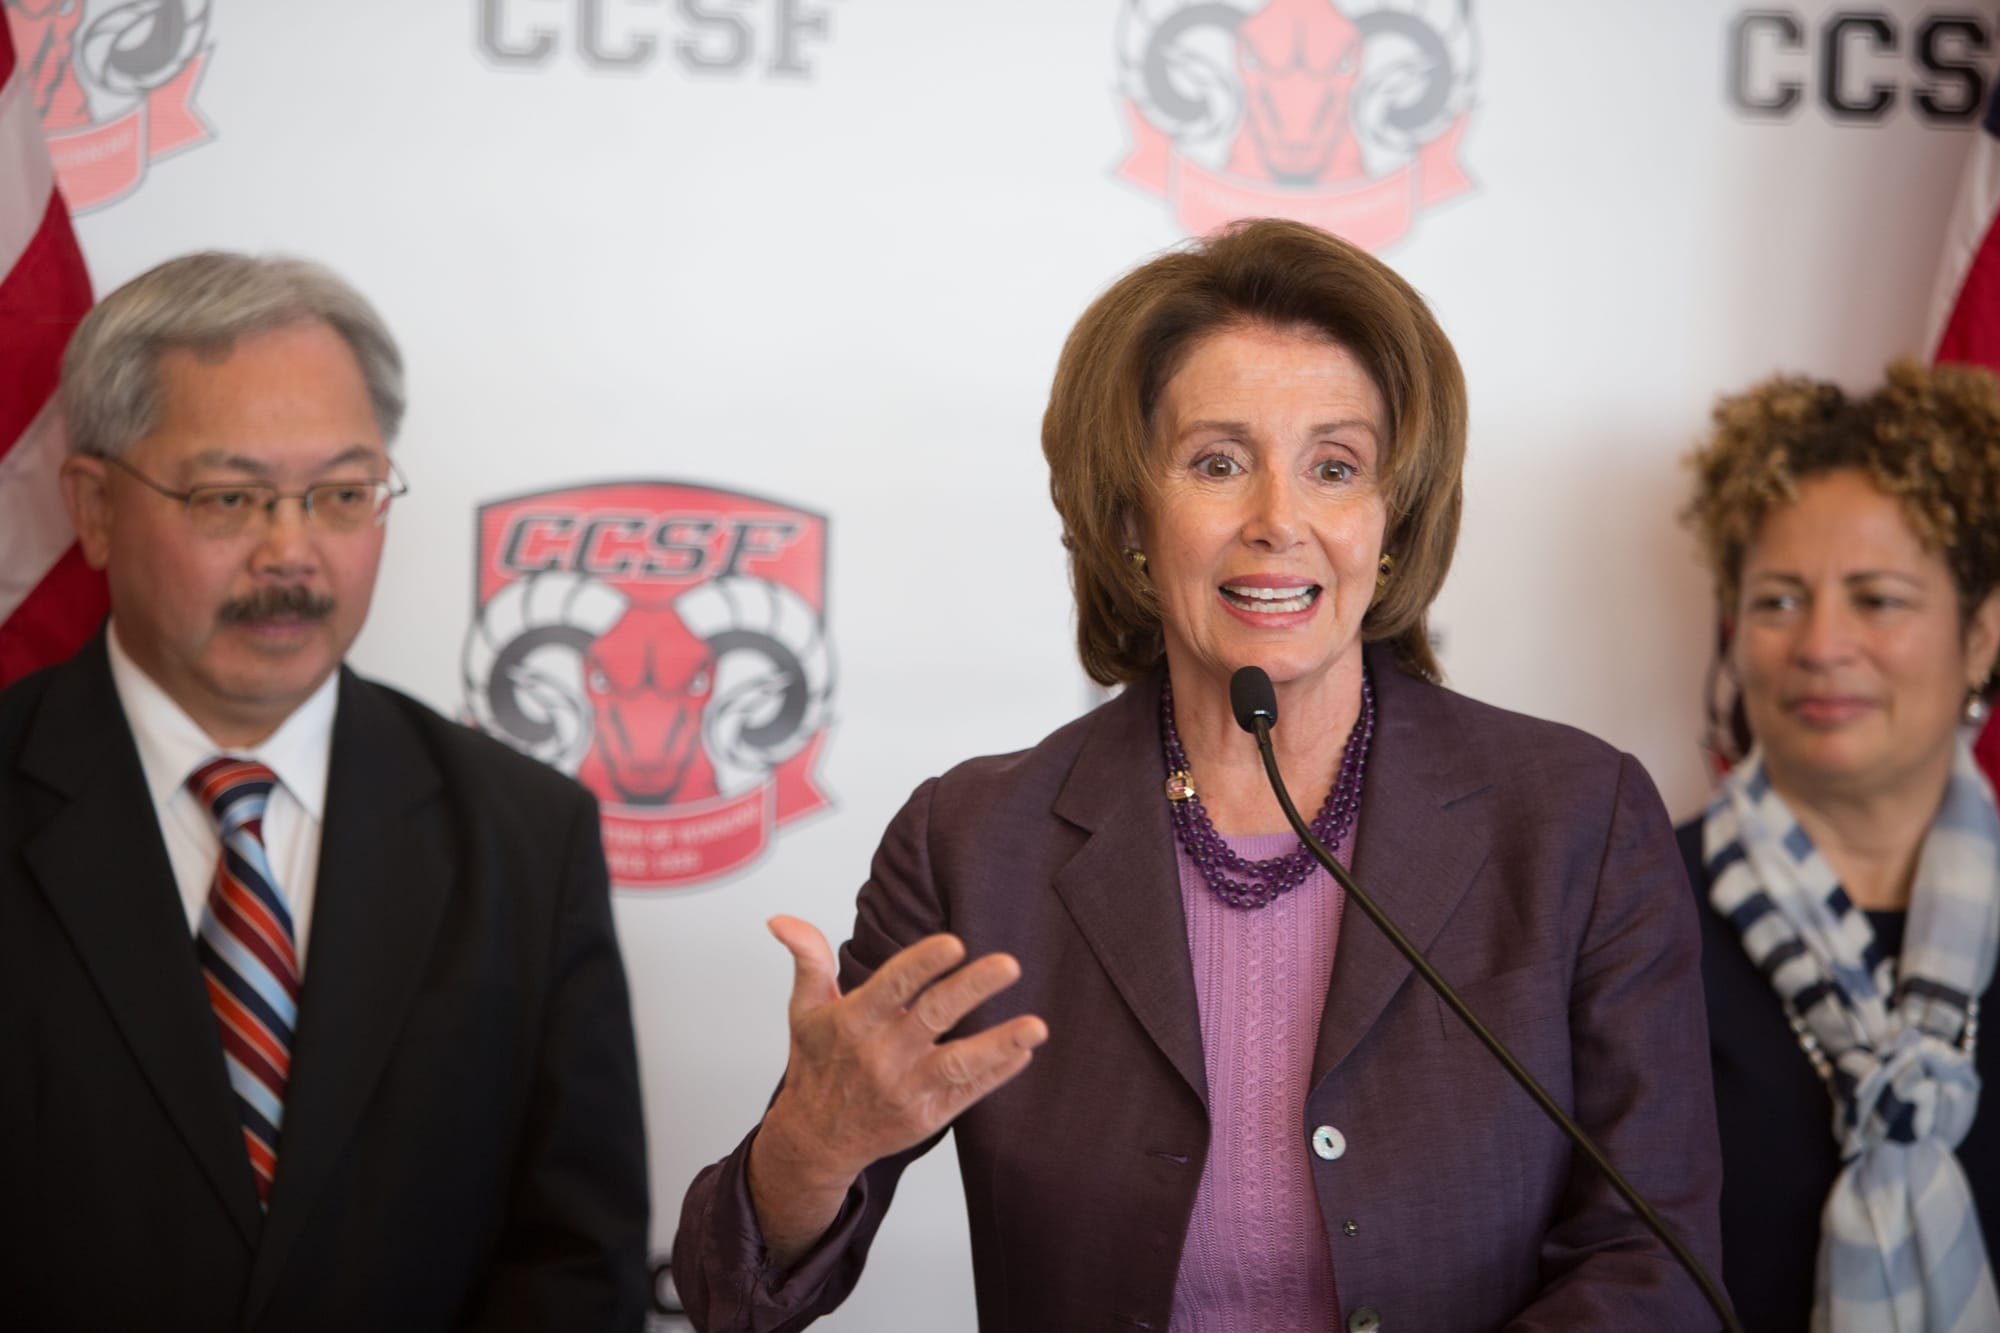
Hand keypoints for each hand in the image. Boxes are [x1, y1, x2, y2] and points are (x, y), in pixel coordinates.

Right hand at [746, 915, 1047, 1267]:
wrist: (815, 1140)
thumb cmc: (817, 1065)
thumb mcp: (805, 1010)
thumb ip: (808, 959)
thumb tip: (782, 919)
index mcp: (854, 1022)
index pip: (891, 987)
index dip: (922, 964)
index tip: (954, 943)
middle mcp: (882, 1055)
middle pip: (934, 1016)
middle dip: (973, 989)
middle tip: (1009, 964)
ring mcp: (907, 1089)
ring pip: (959, 1063)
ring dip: (999, 1043)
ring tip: (1036, 1026)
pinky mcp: (927, 1116)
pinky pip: (968, 1092)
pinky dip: (998, 1074)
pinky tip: (1024, 1052)